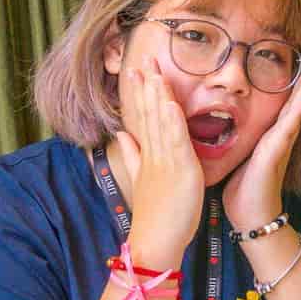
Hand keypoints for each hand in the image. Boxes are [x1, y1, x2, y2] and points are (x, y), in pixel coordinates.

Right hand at [111, 66, 203, 267]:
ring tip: (153, 70)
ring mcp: (164, 161)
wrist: (155, 242)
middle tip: (143, 57)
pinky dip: (172, 121)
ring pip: (159, 122)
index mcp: (147, 154)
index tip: (136, 69)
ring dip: (157, 95)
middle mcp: (153, 154)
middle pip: (147, 113)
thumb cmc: (155, 215)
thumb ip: (132, 154)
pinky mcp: (178, 170)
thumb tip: (122, 134)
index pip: (141, 116)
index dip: (139, 92)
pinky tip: (170, 103)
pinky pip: (174, 141)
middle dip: (146, 84)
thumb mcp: (142, 179)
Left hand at [223, 63, 300, 231]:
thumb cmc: (244, 192)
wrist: (251, 217)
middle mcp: (278, 139)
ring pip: (295, 112)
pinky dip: (297, 114)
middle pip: (294, 104)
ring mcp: (279, 146)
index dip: (292, 87)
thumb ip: (241, 144)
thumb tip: (227, 130)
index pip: (282, 106)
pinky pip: (287, 130)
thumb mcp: (240, 160)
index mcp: (268, 138)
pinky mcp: (274, 155)